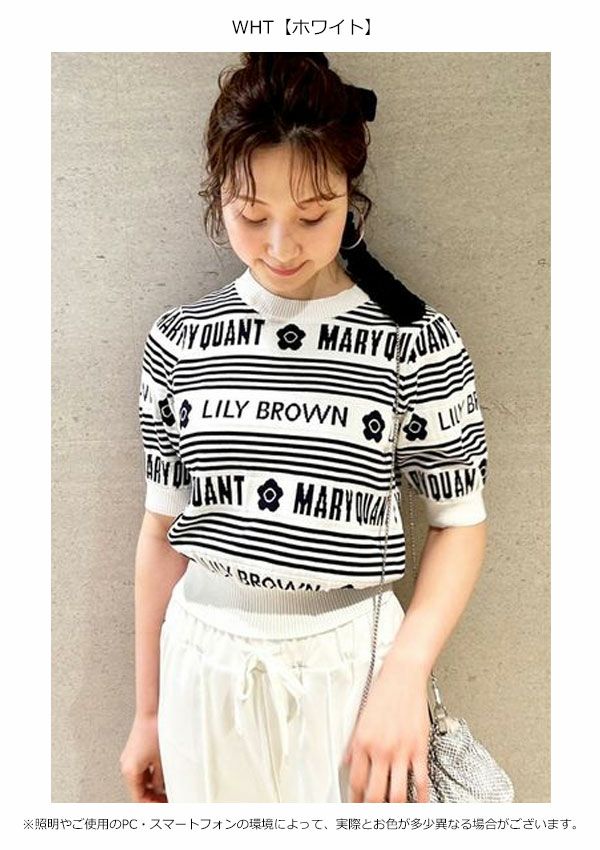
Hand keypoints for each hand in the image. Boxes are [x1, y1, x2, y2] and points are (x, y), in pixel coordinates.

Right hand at [119, 713, 166, 802]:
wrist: (150, 711)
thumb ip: (160, 780)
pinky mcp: (133, 751)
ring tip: (167, 788)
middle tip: (167, 799)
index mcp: (130, 772)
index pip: (139, 797)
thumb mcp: (161, 761)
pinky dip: (150, 775)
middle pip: (139, 789)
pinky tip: (162, 775)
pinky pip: (141, 769)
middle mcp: (126, 766)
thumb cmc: (154, 732)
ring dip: (152, 786)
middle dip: (153, 796)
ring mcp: (129, 758)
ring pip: (140, 780)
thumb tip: (161, 790)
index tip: (164, 806)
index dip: (152, 805)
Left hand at [342, 658, 430, 802]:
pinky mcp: (419, 748)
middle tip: (373, 818)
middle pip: (375, 795)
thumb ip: (354, 743)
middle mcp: (380, 749)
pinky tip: (420, 805)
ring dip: (395, 810)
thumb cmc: (383, 692)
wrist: (403, 675)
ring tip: (394, 815)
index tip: (356, 807)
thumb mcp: (361, 717)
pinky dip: (421, 798)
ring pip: (397, 794)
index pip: (356, 782)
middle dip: (373, 812)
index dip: (355, 801)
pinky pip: (421, 780)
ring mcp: (401, 751)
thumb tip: (348, 761)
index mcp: (362, 742)